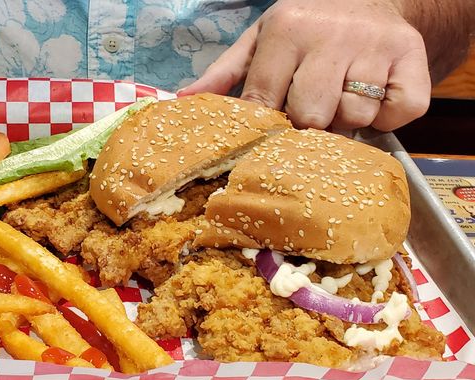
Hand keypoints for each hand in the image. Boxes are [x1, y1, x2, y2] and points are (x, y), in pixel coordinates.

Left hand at [179, 0, 430, 131]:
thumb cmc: (305, 30)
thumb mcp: (259, 41)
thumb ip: (224, 73)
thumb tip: (183, 100)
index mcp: (286, 29)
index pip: (264, 100)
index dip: (264, 126)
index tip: (267, 133)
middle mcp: (331, 35)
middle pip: (311, 116)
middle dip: (307, 122)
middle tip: (311, 108)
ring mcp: (375, 46)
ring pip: (353, 118)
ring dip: (346, 120)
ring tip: (341, 96)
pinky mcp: (412, 60)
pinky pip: (396, 114)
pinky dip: (385, 119)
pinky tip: (373, 99)